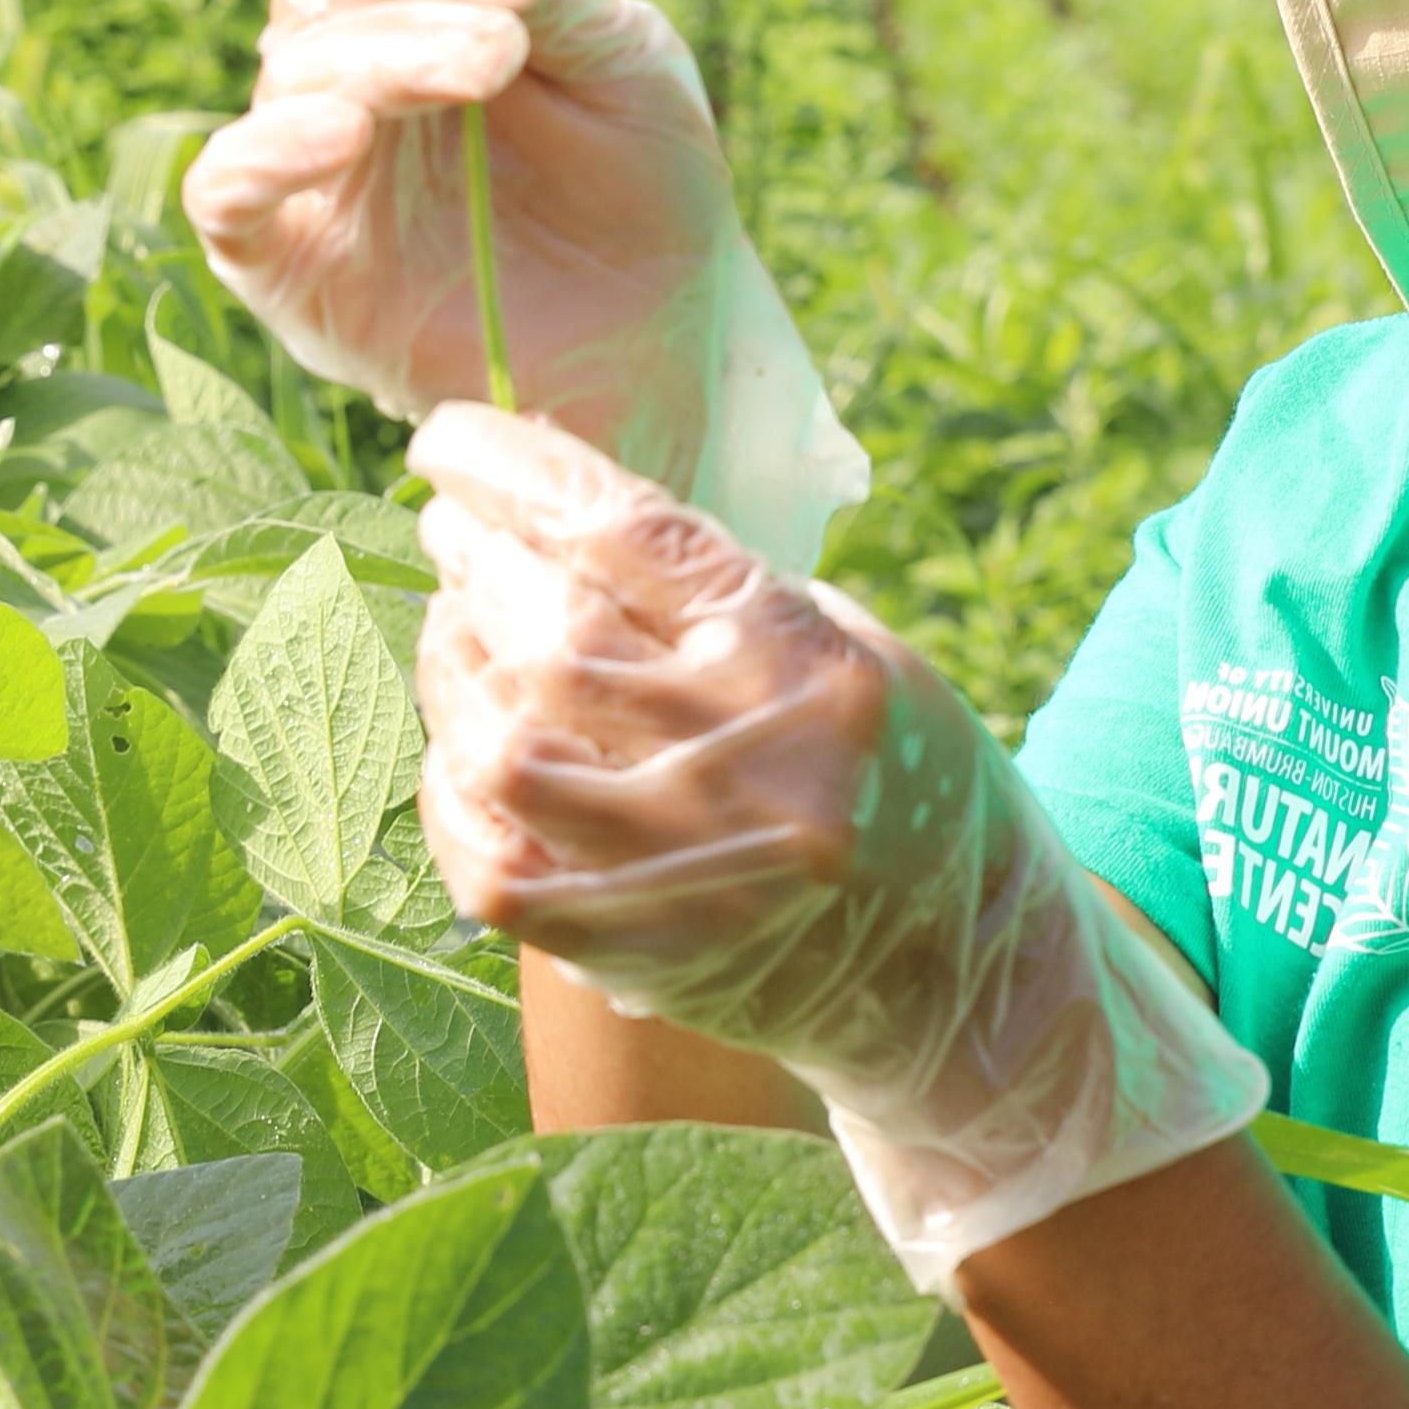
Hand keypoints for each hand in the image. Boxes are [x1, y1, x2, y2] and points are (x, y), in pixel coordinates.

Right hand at [190, 0, 863, 565]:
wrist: (656, 347)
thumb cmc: (643, 191)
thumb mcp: (624, 64)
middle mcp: (348, 58)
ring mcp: (309, 158)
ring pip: (294, 65)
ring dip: (390, 48)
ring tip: (491, 62)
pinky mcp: (279, 259)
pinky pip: (228, 187)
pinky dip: (270, 150)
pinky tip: (345, 133)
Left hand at [412, 404, 1257, 1279]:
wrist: (957, 966)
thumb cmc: (894, 777)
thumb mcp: (849, 652)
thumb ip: (715, 596)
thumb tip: (551, 508)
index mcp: (807, 665)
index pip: (630, 536)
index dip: (518, 476)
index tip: (450, 442)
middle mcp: (752, 765)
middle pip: (554, 636)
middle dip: (478, 564)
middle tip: (451, 531)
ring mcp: (691, 871)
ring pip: (505, 748)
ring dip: (452, 670)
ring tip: (452, 624)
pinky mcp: (642, 954)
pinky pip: (495, 867)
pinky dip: (452, 796)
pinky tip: (459, 747)